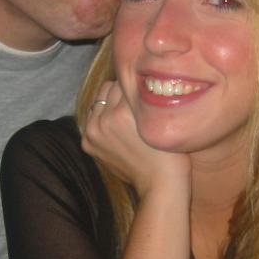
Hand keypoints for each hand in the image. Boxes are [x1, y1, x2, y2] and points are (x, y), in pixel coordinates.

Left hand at [83, 81, 190, 197]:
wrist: (160, 184)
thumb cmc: (170, 150)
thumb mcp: (161, 116)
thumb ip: (145, 95)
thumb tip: (137, 74)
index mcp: (122, 112)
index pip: (127, 79)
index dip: (140, 83)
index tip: (147, 86)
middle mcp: (103, 120)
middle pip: (110, 87)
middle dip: (123, 92)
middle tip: (138, 103)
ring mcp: (93, 133)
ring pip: (100, 100)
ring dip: (111, 104)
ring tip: (127, 118)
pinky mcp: (88, 143)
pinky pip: (94, 118)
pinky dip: (104, 119)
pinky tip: (119, 130)